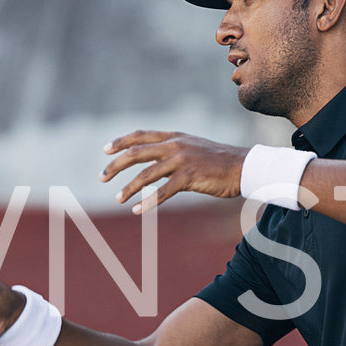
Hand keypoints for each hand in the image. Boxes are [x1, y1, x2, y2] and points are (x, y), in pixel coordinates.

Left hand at [100, 130, 246, 212]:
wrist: (243, 166)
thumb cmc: (218, 161)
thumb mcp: (193, 148)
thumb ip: (173, 152)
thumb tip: (154, 164)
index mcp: (174, 136)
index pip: (141, 135)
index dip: (121, 141)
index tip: (105, 150)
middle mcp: (175, 145)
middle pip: (136, 153)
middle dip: (115, 165)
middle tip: (102, 177)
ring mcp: (181, 160)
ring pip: (146, 174)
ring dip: (128, 187)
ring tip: (117, 198)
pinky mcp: (189, 177)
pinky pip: (163, 191)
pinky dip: (148, 202)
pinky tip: (137, 210)